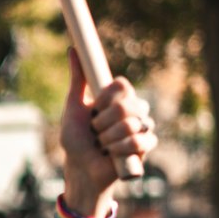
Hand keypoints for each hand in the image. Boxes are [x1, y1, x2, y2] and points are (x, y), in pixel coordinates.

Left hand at [59, 49, 156, 205]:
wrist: (80, 167)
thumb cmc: (76, 139)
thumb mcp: (73, 107)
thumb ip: (77, 79)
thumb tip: (72, 50)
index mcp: (118, 98)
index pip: (122, 85)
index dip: (106, 98)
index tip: (93, 108)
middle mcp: (133, 109)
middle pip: (127, 105)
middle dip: (103, 122)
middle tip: (95, 131)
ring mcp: (142, 127)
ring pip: (132, 124)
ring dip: (109, 138)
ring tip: (101, 144)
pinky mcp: (146, 146)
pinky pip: (140, 141)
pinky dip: (120, 149)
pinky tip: (112, 154)